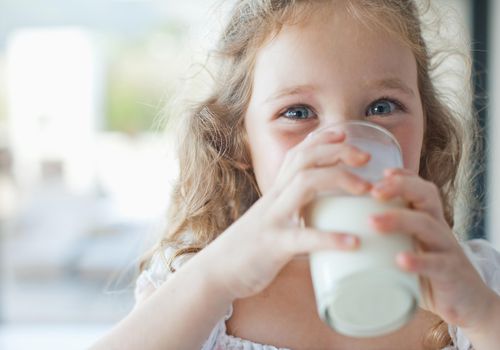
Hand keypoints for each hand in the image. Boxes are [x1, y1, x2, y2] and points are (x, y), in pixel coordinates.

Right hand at [204, 129, 371, 299]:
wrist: (218, 272)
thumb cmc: (251, 248)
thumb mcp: (273, 221)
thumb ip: (295, 213)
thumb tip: (327, 218)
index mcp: (276, 193)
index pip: (297, 154)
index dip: (321, 139)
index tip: (345, 132)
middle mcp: (274, 199)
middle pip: (304, 159)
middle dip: (336, 151)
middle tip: (366, 157)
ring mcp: (272, 219)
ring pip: (304, 184)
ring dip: (338, 179)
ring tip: (366, 189)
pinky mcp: (273, 246)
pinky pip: (303, 237)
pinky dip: (330, 238)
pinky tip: (353, 243)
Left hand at [369, 168, 496, 329]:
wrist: (469, 304)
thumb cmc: (428, 273)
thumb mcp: (408, 249)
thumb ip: (384, 240)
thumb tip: (340, 237)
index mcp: (427, 219)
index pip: (419, 188)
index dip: (403, 176)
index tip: (381, 173)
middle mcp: (438, 228)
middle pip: (425, 195)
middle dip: (400, 187)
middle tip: (373, 191)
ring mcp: (446, 249)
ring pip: (426, 224)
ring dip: (398, 219)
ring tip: (373, 222)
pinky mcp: (450, 273)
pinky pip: (436, 263)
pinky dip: (418, 260)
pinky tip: (400, 260)